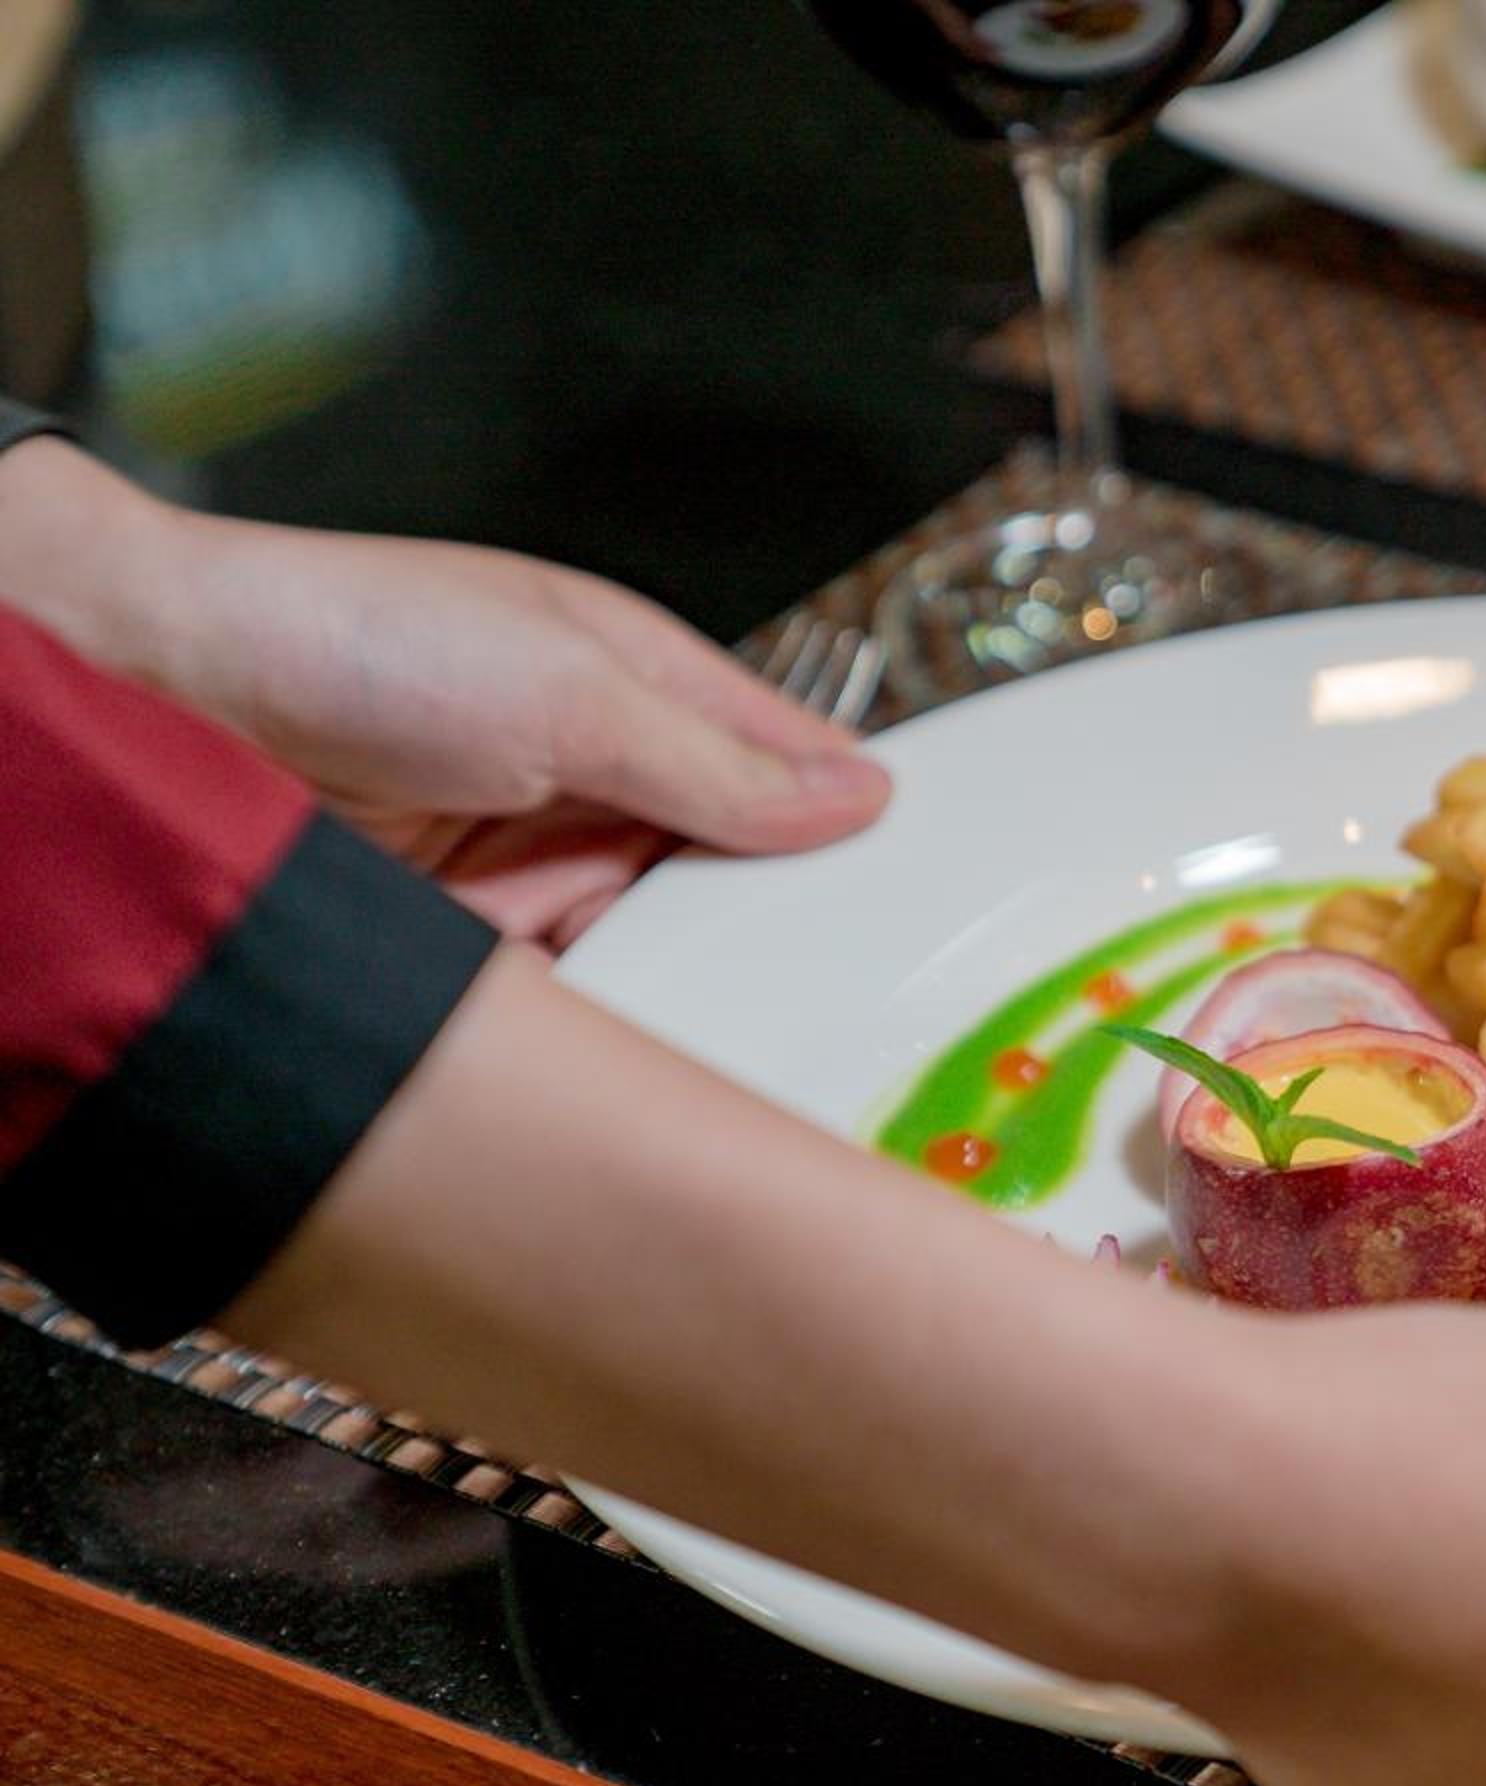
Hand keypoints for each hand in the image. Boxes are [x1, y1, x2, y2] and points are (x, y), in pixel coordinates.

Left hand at [0, 440, 887, 944]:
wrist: (160, 700)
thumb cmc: (350, 635)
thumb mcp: (575, 689)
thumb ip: (720, 761)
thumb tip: (857, 797)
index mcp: (645, 685)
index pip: (792, 766)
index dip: (855, 828)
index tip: (920, 900)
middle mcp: (598, 773)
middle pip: (732, 876)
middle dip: (767, 928)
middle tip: (829, 992)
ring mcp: (534, 858)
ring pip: (658, 944)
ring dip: (683, 978)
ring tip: (736, 1026)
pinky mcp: (472, 938)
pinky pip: (572, 992)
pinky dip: (602, 1017)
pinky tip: (636, 1044)